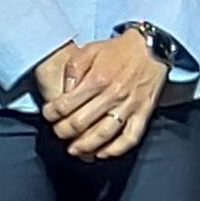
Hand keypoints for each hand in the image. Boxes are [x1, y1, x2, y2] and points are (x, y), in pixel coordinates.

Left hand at [46, 30, 164, 161]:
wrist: (151, 47)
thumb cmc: (118, 50)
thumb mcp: (89, 50)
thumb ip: (73, 70)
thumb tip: (64, 92)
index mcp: (97, 79)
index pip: (66, 105)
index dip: (52, 114)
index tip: (48, 115)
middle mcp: (112, 95)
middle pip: (80, 124)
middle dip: (63, 132)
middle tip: (58, 133)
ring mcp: (129, 106)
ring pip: (103, 135)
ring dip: (85, 147)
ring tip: (75, 150)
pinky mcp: (143, 113)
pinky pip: (130, 138)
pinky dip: (116, 150)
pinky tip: (103, 153)